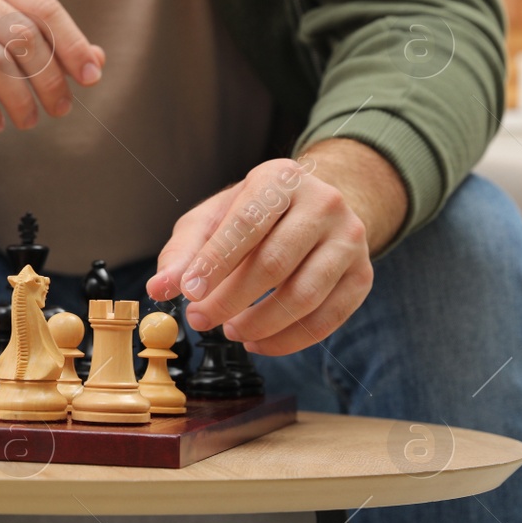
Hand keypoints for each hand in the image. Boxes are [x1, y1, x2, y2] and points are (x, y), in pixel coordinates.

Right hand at [0, 0, 104, 152]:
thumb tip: (97, 64)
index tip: (90, 78)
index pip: (41, 6)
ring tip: (28, 121)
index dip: (72, 43)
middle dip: (48, 77)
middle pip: (20, 34)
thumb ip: (47, 48)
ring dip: (20, 98)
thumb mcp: (1, 44)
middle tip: (60, 109)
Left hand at [145, 140, 407, 355]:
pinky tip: (258, 342)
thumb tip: (159, 288)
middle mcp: (324, 203)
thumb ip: (183, 253)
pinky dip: (288, 340)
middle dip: (231, 300)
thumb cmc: (254, 216)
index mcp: (281, 179)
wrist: (316, 210)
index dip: (215, 262)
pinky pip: (327, 319)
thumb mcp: (212, 220)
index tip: (188, 293)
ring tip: (229, 331)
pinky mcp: (362, 275)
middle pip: (275, 262)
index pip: (247, 223)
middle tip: (200, 320)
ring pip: (304, 295)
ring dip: (259, 323)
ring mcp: (350, 239)